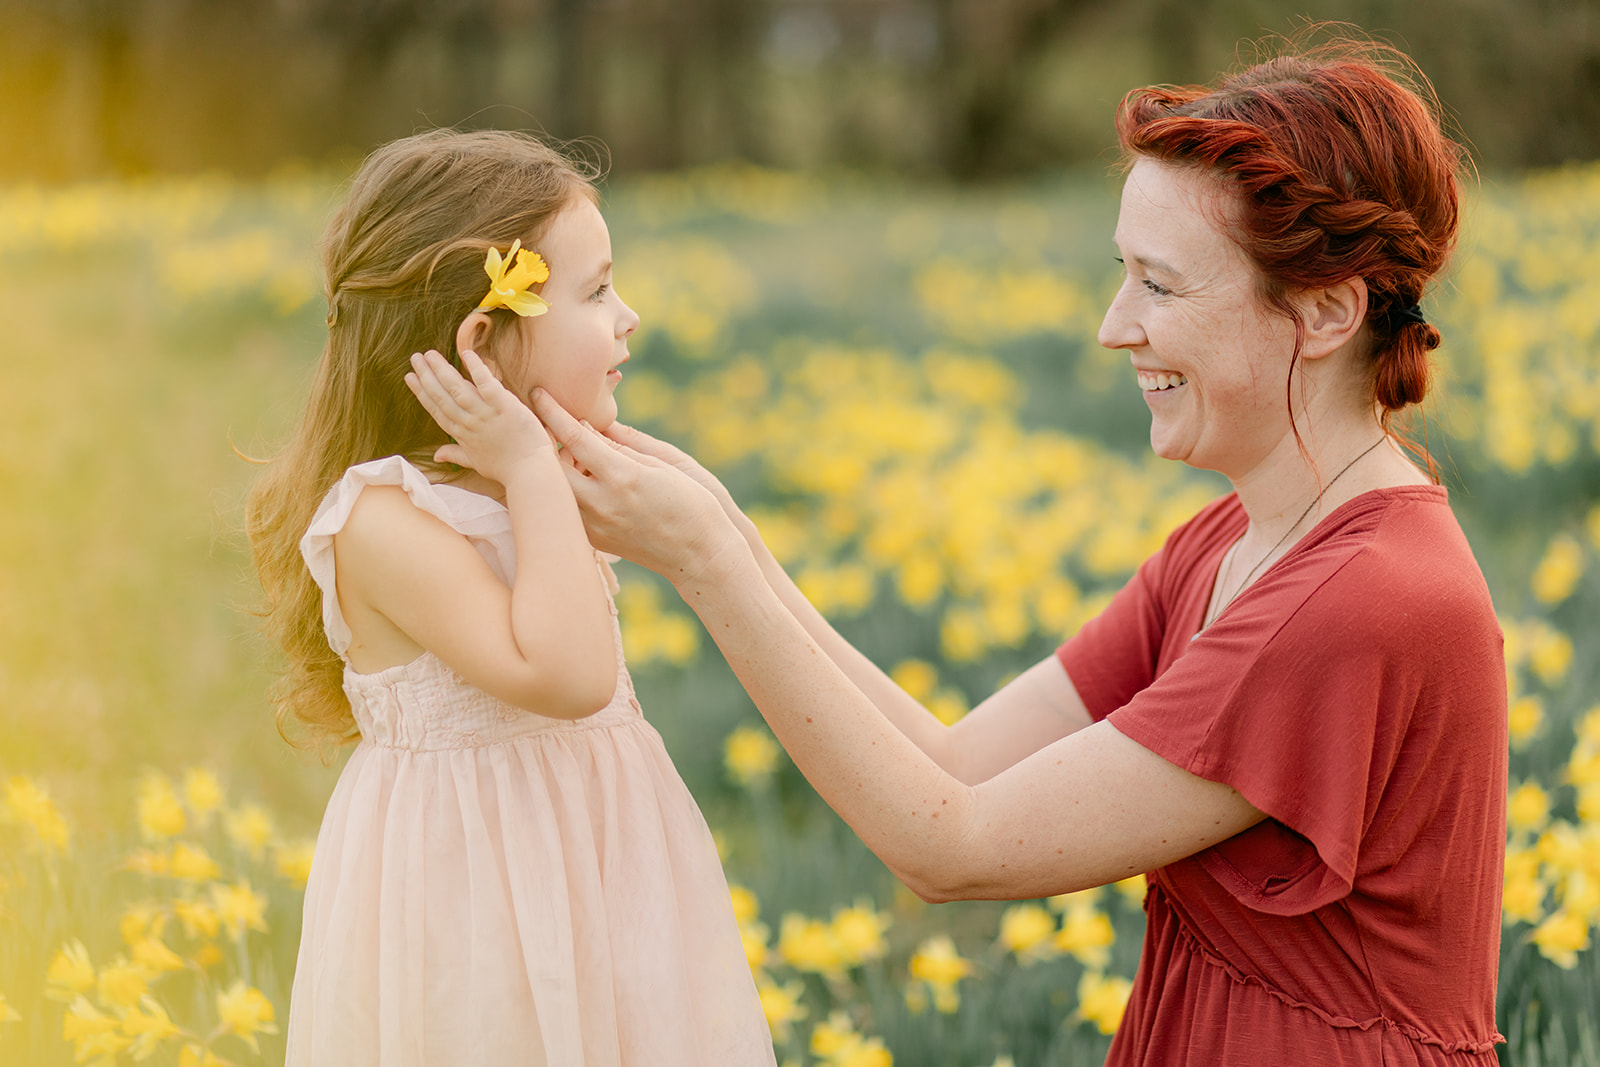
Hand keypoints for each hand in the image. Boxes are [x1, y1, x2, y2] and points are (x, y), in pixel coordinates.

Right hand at [405, 349, 557, 485]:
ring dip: (441, 370)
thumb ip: (455, 454)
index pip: (437, 410)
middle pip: (442, 396)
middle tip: (415, 358)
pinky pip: (487, 383)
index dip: (422, 393)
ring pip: (457, 388)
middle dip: (426, 376)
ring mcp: (485, 414)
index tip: (411, 378)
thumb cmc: (506, 469)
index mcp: (462, 435)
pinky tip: (466, 353)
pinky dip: (476, 368)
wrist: (529, 472)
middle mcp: (469, 423)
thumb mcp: (476, 462)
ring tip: (429, 354)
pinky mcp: (504, 406)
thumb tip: (436, 456)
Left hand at [530, 390, 747, 584]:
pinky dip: (569, 491)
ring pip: (556, 490)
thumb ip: (622, 445)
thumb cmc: (692, 504)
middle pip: (551, 466)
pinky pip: (569, 509)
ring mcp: (596, 525)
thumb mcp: (663, 464)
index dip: (553, 412)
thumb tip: (591, 427)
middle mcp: (602, 502)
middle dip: (547, 443)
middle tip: (551, 427)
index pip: (575, 437)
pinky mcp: (596, 541)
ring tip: (572, 456)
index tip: (537, 392)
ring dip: (557, 469)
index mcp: (622, 476)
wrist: (700, 556)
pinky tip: (584, 482)